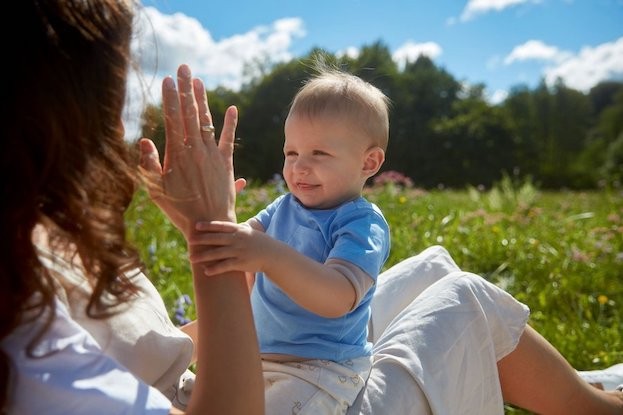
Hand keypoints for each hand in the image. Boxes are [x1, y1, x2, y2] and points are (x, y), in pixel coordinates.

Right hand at [139, 64, 242, 237]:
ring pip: (207, 122)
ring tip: (199, 81)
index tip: (167, 80)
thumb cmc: (179, 210)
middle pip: (190, 113)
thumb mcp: (156, 190)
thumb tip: (144, 139)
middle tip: (184, 68)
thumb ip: (148, 164)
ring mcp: (212, 155)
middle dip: (186, 89)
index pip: (172, 119)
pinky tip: (232, 108)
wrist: (208, 225)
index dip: (169, 98)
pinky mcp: (226, 163)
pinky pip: (229, 139)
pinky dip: (230, 124)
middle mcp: (195, 150)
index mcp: (176, 155)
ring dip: (203, 100)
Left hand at [188, 221, 271, 275]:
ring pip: (218, 253)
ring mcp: (239, 251)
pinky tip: (206, 271)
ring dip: (203, 256)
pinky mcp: (241, 263)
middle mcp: (238, 240)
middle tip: (189, 240)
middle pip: (216, 239)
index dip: (208, 226)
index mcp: (239, 231)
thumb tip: (223, 226)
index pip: (221, 226)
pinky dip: (215, 269)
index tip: (196, 226)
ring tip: (191, 259)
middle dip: (201, 239)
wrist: (274, 255)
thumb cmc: (259, 243)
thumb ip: (236, 230)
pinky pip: (225, 266)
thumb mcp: (249, 232)